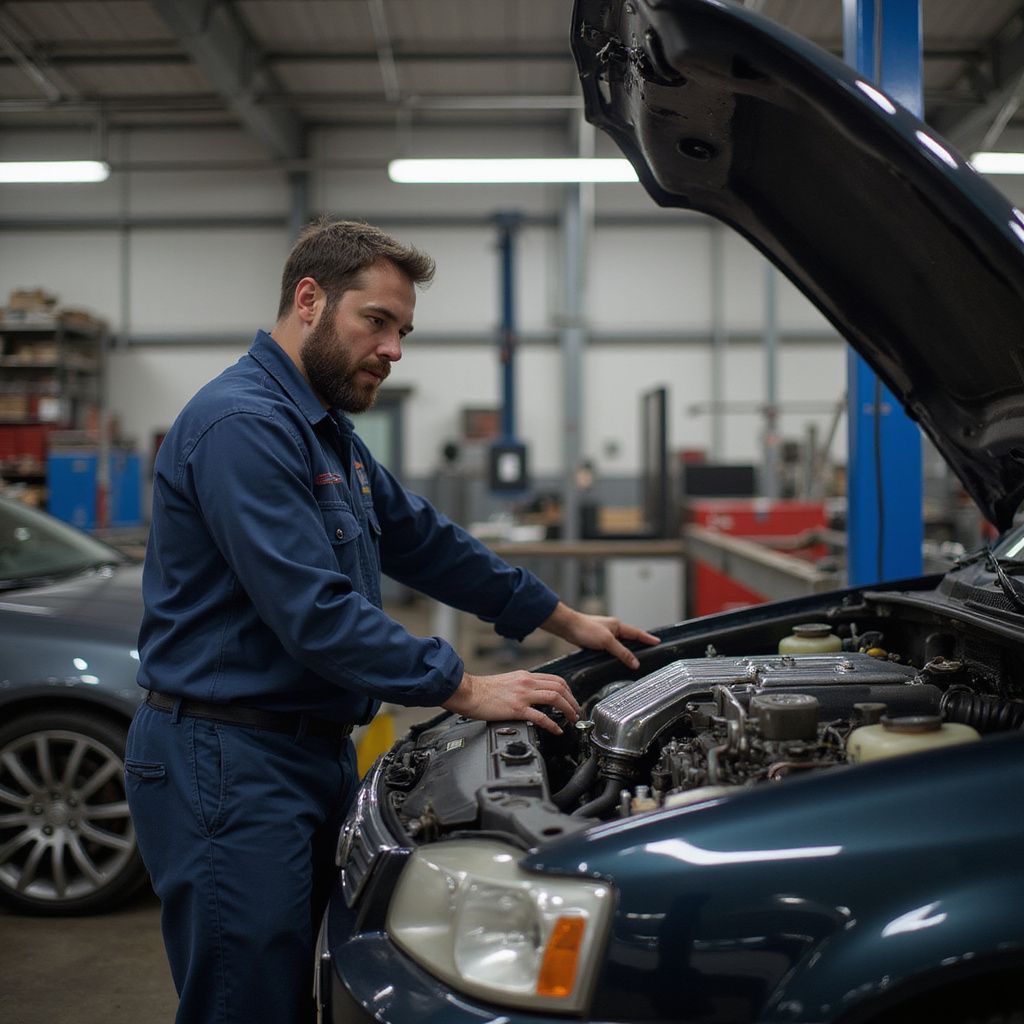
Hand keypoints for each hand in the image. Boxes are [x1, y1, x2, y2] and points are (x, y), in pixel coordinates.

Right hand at [442, 669, 580, 735]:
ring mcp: (522, 695)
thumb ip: (523, 686)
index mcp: (525, 676)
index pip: (555, 679)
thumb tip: (534, 694)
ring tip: (572, 720)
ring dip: (568, 710)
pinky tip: (556, 730)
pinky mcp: (516, 708)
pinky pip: (541, 717)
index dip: (568, 691)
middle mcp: (527, 683)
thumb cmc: (483, 690)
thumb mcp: (508, 681)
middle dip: (573, 701)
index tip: (572, 701)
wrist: (468, 692)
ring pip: (555, 698)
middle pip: (560, 688)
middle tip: (576, 712)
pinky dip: (552, 724)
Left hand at [540, 602, 659, 670]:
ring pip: (620, 643)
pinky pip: (611, 647)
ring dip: (627, 649)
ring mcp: (604, 634)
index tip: (658, 641)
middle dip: (640, 643)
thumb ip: (622, 652)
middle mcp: (612, 628)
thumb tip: (635, 663)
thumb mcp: (606, 642)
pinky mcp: (596, 640)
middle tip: (650, 650)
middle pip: (630, 638)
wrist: (567, 627)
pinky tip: (616, 659)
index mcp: (617, 625)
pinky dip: (616, 652)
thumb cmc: (585, 630)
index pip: (637, 633)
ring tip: (636, 657)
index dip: (648, 638)